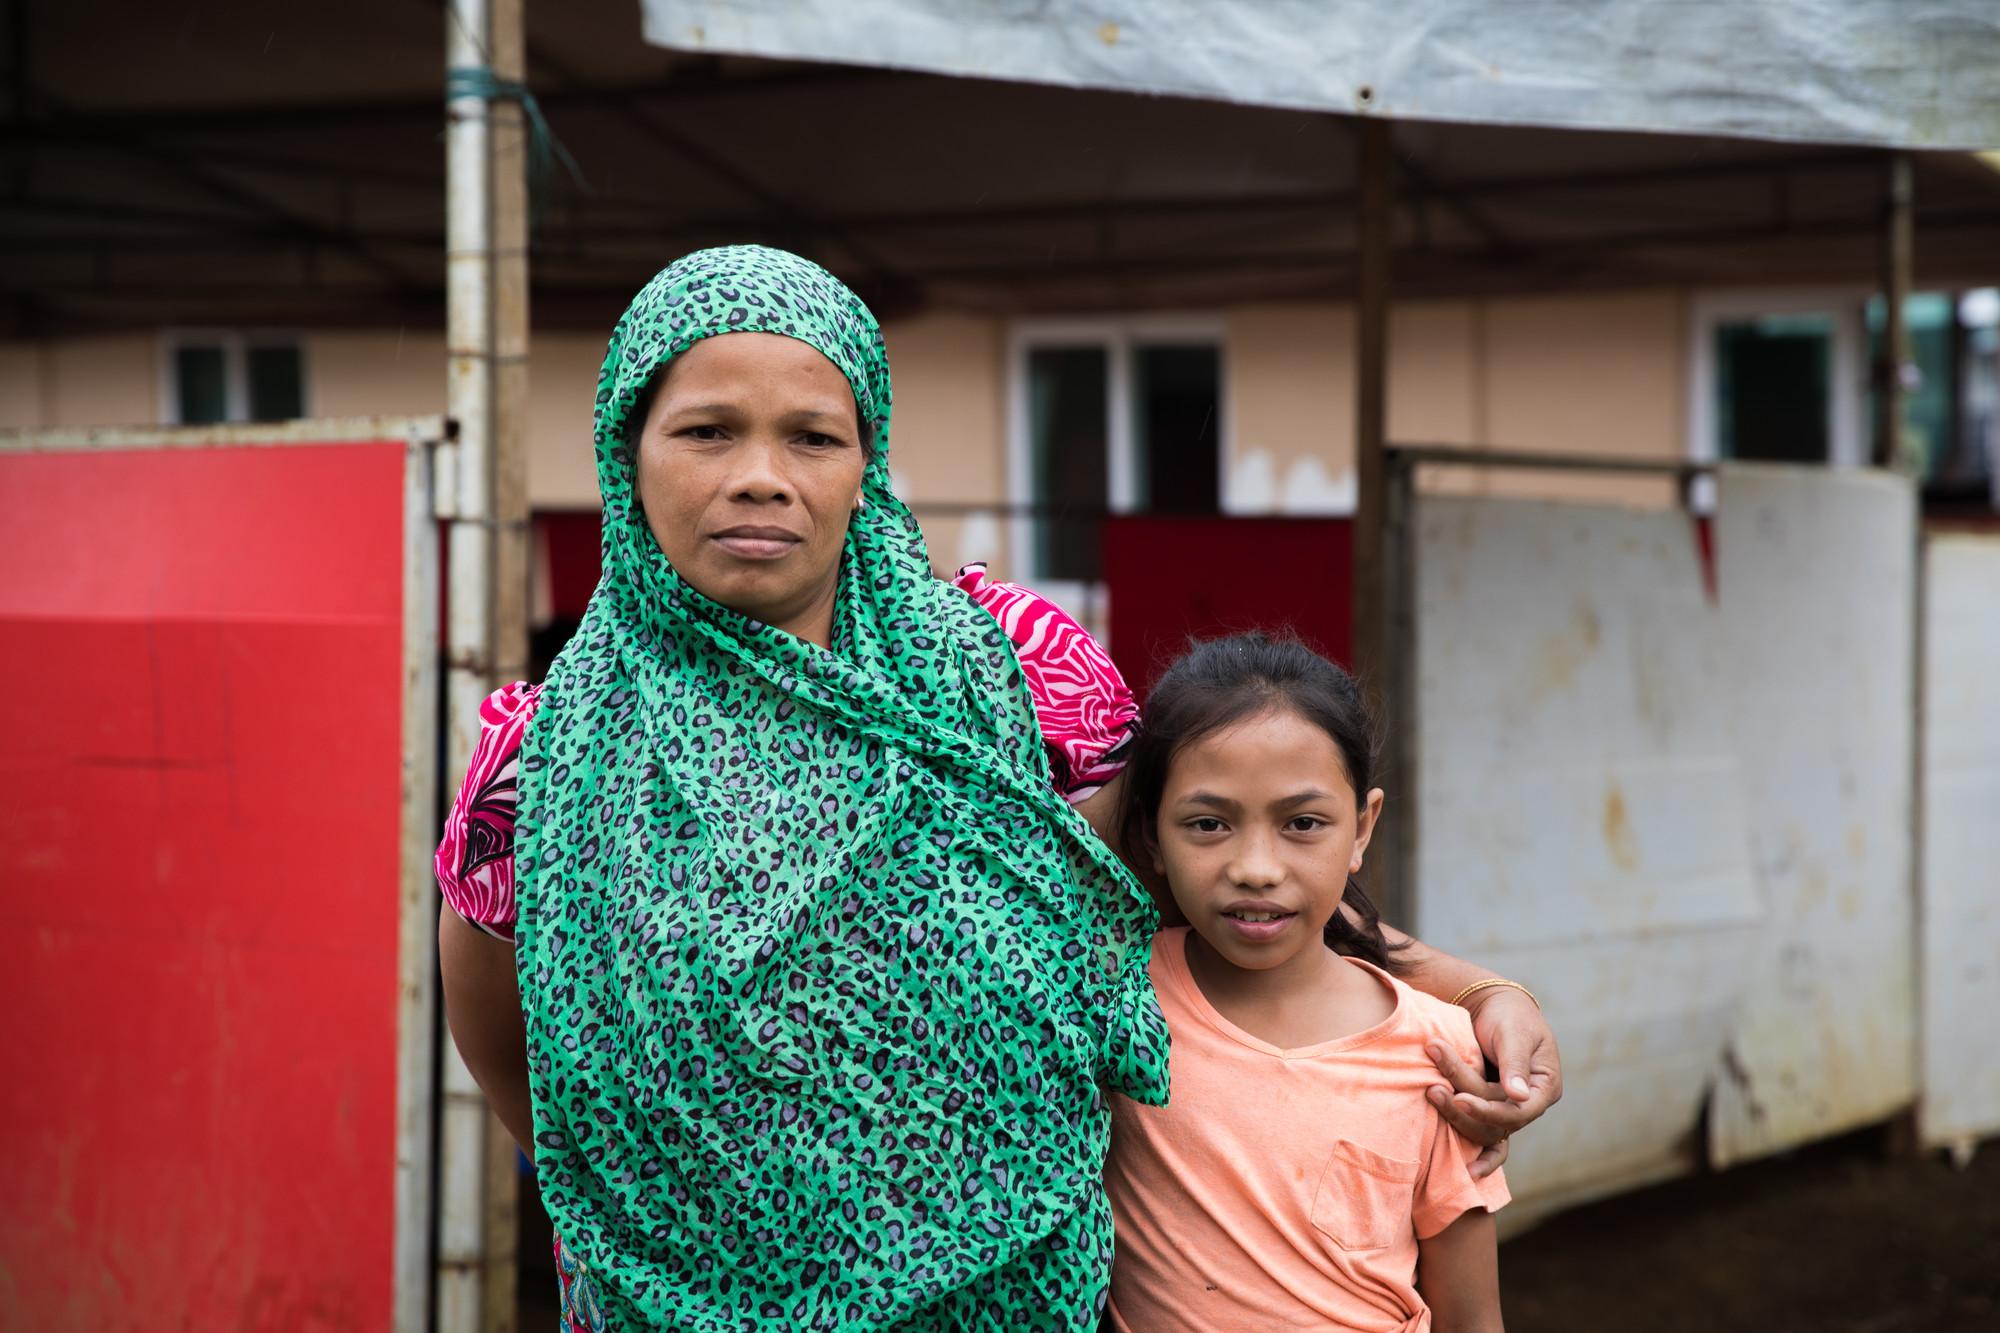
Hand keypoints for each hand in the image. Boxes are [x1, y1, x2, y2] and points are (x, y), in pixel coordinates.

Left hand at [1425, 988, 1561, 1178]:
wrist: (1493, 1007)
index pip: (1520, 1111)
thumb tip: (1519, 1097)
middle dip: (1464, 1107)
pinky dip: (1479, 1156)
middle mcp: (1529, 1105)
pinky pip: (1486, 1138)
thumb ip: (1515, 1063)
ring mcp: (1508, 1110)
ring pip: (1483, 1128)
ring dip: (1455, 1114)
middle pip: (1497, 1122)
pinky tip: (1467, 1173)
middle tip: (1433, 1088)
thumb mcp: (1514, 1033)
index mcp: (1545, 1087)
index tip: (1460, 1097)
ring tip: (1429, 1090)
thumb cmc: (1508, 1015)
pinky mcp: (1489, 1110)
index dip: (1490, 1110)